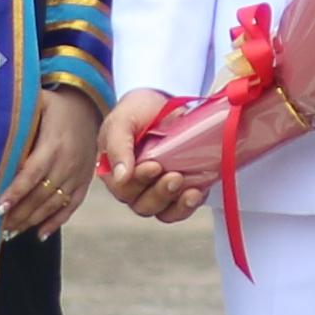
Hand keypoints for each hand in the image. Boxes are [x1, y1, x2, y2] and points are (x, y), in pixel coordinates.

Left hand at [0, 92, 103, 236]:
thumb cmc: (55, 106)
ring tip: (11, 232)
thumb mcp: (38, 102)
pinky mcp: (85, 182)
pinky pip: (71, 206)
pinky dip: (56, 222)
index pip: (32, 174)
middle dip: (19, 213)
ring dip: (32, 220)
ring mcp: (78, 174)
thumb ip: (17, 114)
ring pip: (54, 204)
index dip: (16, 192)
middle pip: (41, 195)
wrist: (89, 106)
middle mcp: (67, 163)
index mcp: (54, 144)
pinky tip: (39, 234)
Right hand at [98, 89, 205, 223]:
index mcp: (115, 172)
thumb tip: (121, 177)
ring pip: (163, 212)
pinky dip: (190, 205)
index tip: (155, 166)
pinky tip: (199, 192)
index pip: (123, 188)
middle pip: (143, 205)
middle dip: (161, 193)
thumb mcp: (122, 121)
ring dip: (178, 205)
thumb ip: (118, 146)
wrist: (163, 102)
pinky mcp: (178, 192)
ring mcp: (157, 191)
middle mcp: (135, 188)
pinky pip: (182, 209)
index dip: (139, 181)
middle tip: (176, 177)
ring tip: (192, 192)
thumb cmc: (137, 111)